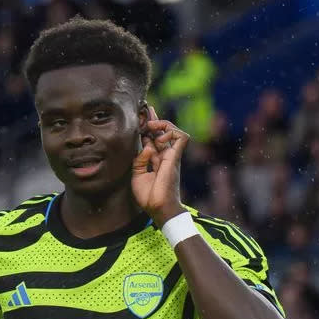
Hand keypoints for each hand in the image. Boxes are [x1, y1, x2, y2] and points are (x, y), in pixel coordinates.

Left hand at [131, 106, 189, 226]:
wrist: (158, 207)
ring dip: (163, 124)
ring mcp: (171, 155)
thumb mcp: (137, 174)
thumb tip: (146, 145)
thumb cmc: (148, 195)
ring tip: (151, 126)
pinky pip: (181, 137)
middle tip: (146, 110)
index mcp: (155, 159)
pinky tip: (159, 137)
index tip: (142, 114)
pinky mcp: (175, 158)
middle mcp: (164, 155)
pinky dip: (171, 132)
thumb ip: (139, 159)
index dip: (149, 126)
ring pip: (173, 130)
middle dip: (155, 119)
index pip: (153, 138)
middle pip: (162, 131)